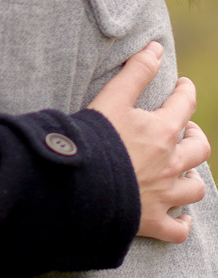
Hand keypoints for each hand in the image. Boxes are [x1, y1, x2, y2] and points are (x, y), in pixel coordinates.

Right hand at [87, 43, 208, 242]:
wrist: (78, 185)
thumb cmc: (94, 140)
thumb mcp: (113, 98)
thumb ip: (136, 71)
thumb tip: (157, 47)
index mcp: (162, 132)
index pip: (185, 104)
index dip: (186, 91)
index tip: (183, 86)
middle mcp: (170, 164)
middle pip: (199, 149)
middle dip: (196, 136)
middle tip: (186, 130)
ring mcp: (163, 196)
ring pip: (195, 189)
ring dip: (192, 178)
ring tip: (184, 172)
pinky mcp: (152, 222)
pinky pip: (178, 230)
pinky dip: (182, 224)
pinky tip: (178, 217)